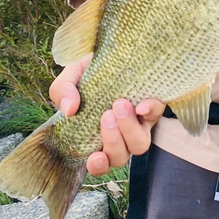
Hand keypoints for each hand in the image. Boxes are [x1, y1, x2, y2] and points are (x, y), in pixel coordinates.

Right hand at [49, 54, 164, 175]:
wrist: (112, 51)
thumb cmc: (88, 72)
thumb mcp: (70, 78)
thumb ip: (62, 92)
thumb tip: (69, 110)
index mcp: (97, 135)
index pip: (100, 163)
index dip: (99, 166)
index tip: (95, 157)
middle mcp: (121, 135)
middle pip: (121, 157)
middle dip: (113, 140)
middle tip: (106, 115)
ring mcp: (139, 123)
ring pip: (140, 144)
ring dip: (129, 129)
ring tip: (119, 105)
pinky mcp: (153, 106)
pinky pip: (156, 115)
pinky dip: (150, 111)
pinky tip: (141, 105)